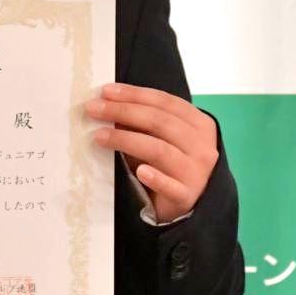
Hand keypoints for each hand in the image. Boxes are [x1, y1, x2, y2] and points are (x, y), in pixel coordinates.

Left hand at [84, 83, 217, 222]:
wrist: (186, 203)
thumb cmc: (169, 164)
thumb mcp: (160, 138)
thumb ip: (142, 122)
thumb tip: (106, 104)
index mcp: (198, 124)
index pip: (165, 102)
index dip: (134, 94)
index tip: (106, 91)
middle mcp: (201, 145)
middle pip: (159, 122)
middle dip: (123, 111)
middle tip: (94, 109)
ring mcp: (196, 172)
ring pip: (159, 150)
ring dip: (126, 140)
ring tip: (99, 136)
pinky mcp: (186, 197)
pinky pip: (170, 186)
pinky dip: (156, 178)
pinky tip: (140, 172)